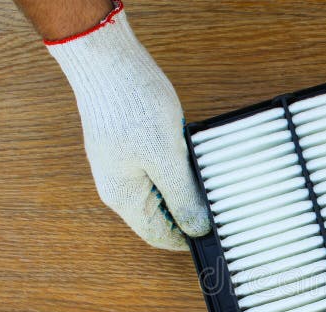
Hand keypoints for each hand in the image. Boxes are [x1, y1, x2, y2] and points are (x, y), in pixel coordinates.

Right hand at [46, 3, 208, 250]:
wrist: (105, 57)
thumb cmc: (132, 104)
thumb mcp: (167, 157)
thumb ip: (182, 197)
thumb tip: (197, 229)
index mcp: (123, 197)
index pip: (159, 236)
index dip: (189, 240)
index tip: (217, 236)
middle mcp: (118, 186)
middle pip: (161, 216)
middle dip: (190, 214)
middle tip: (220, 206)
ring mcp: (122, 165)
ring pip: (161, 192)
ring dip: (186, 190)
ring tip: (208, 179)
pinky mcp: (129, 146)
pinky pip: (158, 169)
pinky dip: (178, 169)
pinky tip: (192, 155)